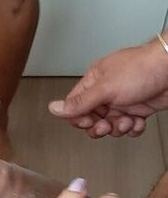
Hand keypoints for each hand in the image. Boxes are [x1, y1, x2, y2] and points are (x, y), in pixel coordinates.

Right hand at [48, 37, 167, 138]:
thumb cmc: (142, 69)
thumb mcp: (105, 88)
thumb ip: (79, 102)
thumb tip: (54, 108)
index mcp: (94, 82)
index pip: (75, 106)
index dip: (79, 118)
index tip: (89, 121)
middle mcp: (107, 92)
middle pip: (92, 119)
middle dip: (100, 126)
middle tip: (107, 125)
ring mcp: (123, 101)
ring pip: (110, 125)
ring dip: (119, 128)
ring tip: (128, 120)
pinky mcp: (138, 109)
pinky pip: (128, 127)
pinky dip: (133, 128)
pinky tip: (138, 121)